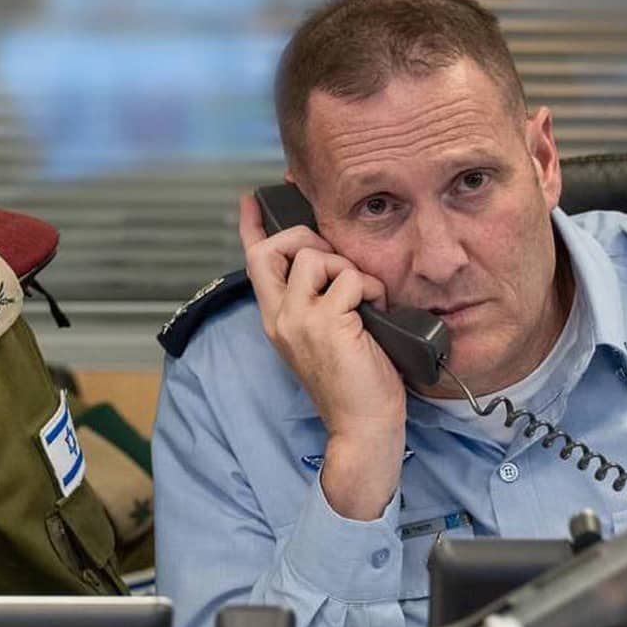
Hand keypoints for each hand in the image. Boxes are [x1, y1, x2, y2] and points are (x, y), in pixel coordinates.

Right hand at [238, 193, 405, 518]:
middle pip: (278, 248)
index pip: (254, 262)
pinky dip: (370, 288)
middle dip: (311, 239)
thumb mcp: (325, 336)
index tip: (251, 200)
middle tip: (340, 262)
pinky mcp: (326, 323)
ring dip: (348, 269)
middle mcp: (280, 317)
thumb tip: (331, 263)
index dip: (252, 227)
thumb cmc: (354, 384)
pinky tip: (376, 312)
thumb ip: (318, 302)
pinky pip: (349, 278)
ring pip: (316, 257)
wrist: (362, 426)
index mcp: (276, 319)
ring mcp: (299, 320)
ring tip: (364, 299)